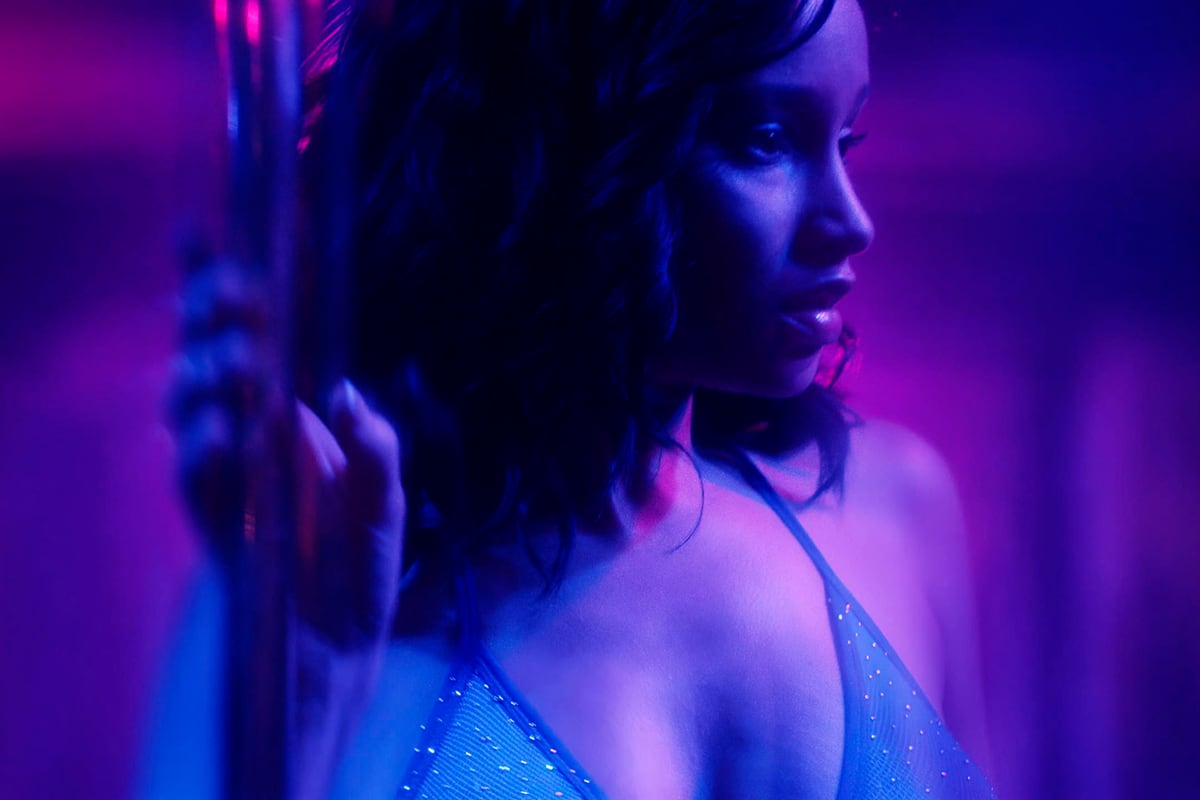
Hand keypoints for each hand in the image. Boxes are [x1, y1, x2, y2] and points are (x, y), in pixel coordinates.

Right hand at [169, 246, 405, 793]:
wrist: (339, 644)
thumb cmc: (361, 565)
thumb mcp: (387, 502)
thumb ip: (377, 449)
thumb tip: (345, 396)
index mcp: (291, 418)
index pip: (252, 344)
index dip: (221, 293)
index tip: (208, 239)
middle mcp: (251, 437)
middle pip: (211, 361)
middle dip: (217, 326)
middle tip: (239, 304)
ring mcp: (228, 478)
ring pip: (192, 411)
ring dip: (209, 382)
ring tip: (240, 371)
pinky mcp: (218, 524)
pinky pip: (197, 482)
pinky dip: (206, 453)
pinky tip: (225, 435)